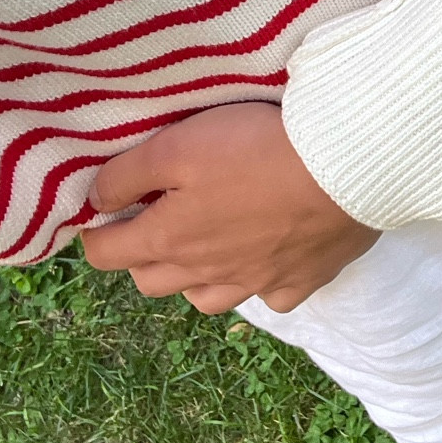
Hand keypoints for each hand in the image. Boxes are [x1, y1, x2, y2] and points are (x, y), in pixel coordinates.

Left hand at [81, 102, 378, 313]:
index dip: (96, 231)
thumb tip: (96, 199)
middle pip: (152, 281)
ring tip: (208, 244)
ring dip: (195, 277)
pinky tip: (269, 256)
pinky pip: (270, 297)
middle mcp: (207, 273)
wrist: (345, 166)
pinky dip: (261, 282)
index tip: (104, 209)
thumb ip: (127, 173)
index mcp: (169, 241)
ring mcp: (257, 283)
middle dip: (142, 253)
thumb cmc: (255, 149)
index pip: (106, 253)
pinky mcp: (303, 280)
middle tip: (157, 216)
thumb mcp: (178, 144)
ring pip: (207, 299)